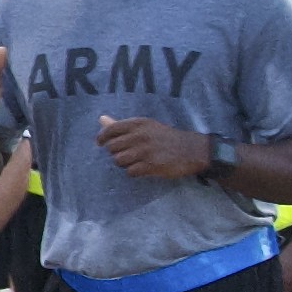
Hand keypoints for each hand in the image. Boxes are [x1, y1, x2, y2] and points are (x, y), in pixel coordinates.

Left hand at [97, 112, 211, 179]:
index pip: (111, 130)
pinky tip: (141, 168)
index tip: (100, 143)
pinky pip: (130, 172)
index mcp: (138, 123)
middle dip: (115, 152)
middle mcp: (140, 135)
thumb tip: (101, 119)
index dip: (102, 138)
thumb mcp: (145, 126)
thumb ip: (122, 125)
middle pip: (112, 147)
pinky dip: (133, 172)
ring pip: (119, 160)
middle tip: (125, 154)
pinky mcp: (151, 165)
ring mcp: (145, 151)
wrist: (191, 149)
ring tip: (133, 162)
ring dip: (123, 163)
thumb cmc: (164, 137)